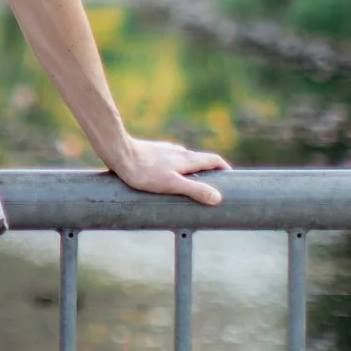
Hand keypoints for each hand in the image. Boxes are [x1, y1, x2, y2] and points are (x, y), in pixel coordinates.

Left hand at [104, 137, 229, 206]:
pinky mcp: (153, 154)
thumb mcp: (172, 184)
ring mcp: (165, 152)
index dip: (225, 169)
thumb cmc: (144, 171)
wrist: (118, 153)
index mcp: (187, 158)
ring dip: (192, 173)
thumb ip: (195, 191)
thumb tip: (218, 198)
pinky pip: (171, 163)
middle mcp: (179, 152)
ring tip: (190, 189)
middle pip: (201, 161)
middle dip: (209, 173)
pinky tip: (167, 181)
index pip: (214, 160)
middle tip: (213, 189)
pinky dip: (177, 171)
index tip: (232, 180)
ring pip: (185, 161)